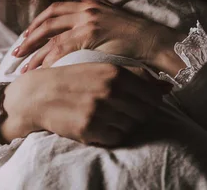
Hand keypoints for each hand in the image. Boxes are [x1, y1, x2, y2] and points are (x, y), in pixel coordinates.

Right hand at [2, 63, 167, 146]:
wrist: (39, 94)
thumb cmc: (75, 79)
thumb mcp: (103, 68)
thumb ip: (136, 76)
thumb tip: (168, 88)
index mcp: (116, 73)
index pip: (152, 96)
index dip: (150, 102)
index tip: (141, 103)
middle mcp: (110, 91)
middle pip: (144, 113)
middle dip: (137, 114)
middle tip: (121, 110)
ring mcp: (100, 111)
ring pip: (131, 126)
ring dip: (123, 124)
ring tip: (106, 116)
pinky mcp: (89, 128)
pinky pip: (115, 137)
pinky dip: (110, 134)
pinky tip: (98, 124)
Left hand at [13, 0, 172, 71]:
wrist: (154, 40)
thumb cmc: (135, 34)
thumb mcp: (113, 15)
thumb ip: (95, 9)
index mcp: (88, 3)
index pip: (54, 10)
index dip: (37, 23)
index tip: (25, 36)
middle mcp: (85, 8)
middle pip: (47, 20)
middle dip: (29, 37)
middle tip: (16, 52)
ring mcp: (87, 20)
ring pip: (51, 36)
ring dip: (34, 51)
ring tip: (22, 65)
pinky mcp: (91, 34)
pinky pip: (62, 47)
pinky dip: (49, 59)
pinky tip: (41, 70)